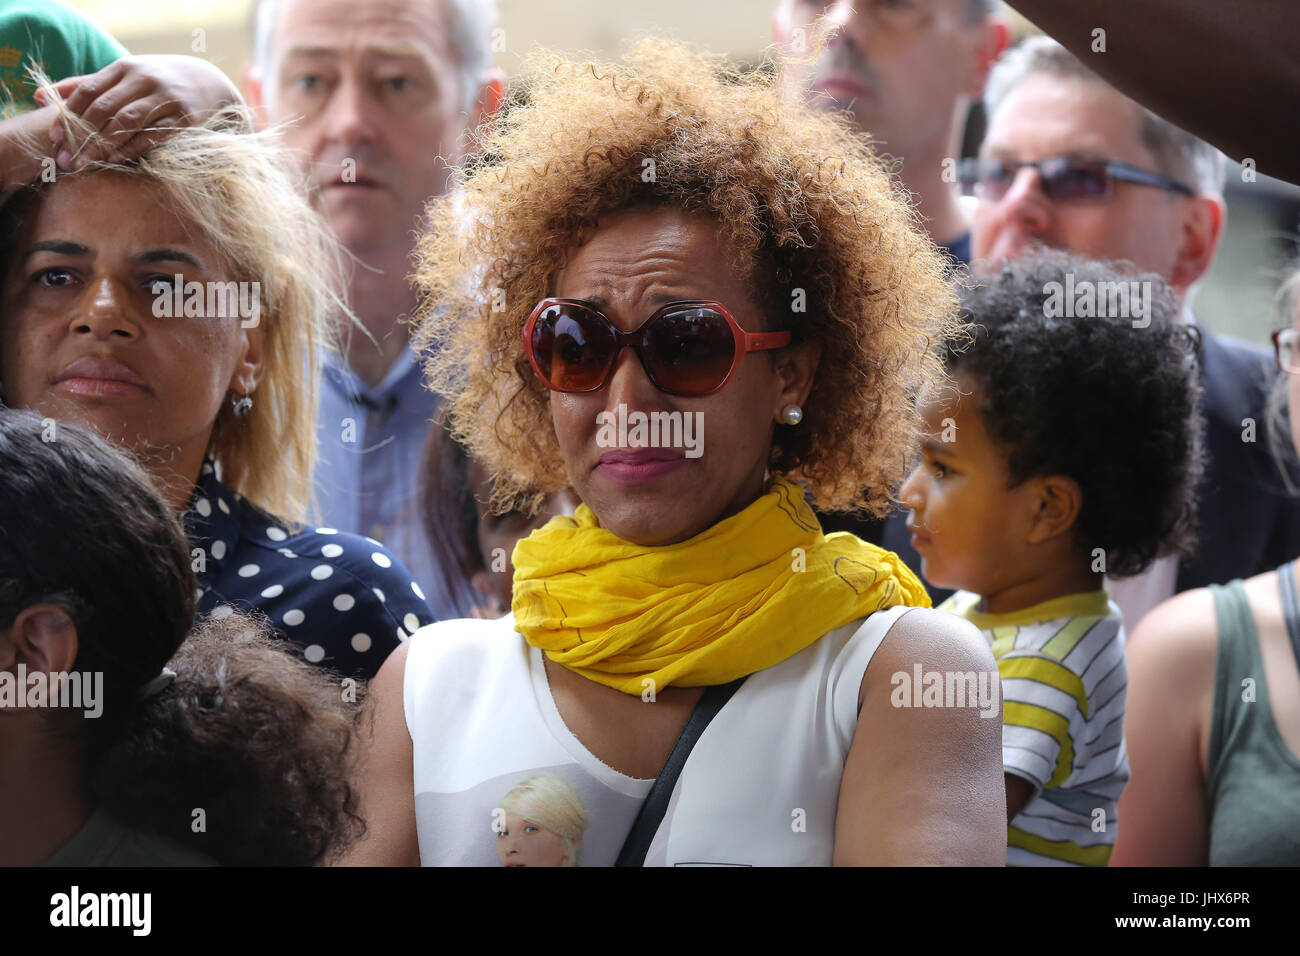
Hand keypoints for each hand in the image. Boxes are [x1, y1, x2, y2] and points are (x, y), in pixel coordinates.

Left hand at [38, 55, 240, 170]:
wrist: (210, 83)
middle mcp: (144, 80)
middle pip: (104, 108)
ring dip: (103, 145)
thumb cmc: (157, 84)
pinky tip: (117, 160)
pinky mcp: (185, 118)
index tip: (55, 138)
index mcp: (124, 69)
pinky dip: (132, 149)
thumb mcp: (124, 77)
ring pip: (127, 122)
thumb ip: (85, 86)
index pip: (88, 91)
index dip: (68, 115)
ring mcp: (166, 99)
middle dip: (82, 136)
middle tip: (67, 160)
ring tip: (87, 164)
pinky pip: (153, 136)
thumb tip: (41, 96)